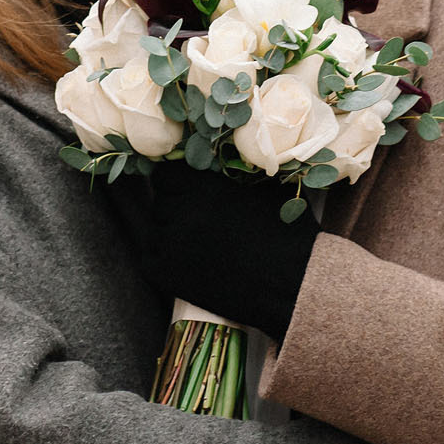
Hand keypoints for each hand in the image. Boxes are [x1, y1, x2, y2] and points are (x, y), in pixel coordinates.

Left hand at [128, 165, 317, 339]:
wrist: (295, 287)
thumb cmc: (288, 236)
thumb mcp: (266, 189)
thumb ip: (237, 170)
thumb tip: (220, 156)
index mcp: (204, 187)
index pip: (166, 174)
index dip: (178, 181)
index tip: (188, 190)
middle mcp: (182, 212)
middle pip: (161, 200)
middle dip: (176, 206)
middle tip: (200, 221)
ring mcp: (171, 246)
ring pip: (154, 229)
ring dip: (169, 233)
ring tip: (198, 244)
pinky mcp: (167, 276)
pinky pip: (148, 260)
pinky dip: (161, 260)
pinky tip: (186, 263)